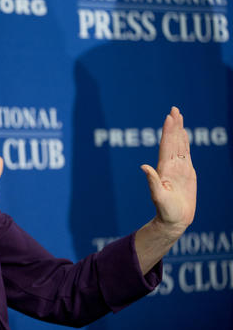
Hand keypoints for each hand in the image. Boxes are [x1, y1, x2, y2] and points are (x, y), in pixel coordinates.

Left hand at [141, 107, 196, 237]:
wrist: (174, 220)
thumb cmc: (166, 211)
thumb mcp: (158, 197)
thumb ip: (152, 182)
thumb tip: (143, 167)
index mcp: (164, 168)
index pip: (166, 145)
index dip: (168, 131)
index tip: (169, 117)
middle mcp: (170, 165)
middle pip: (173, 141)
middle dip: (174, 125)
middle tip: (174, 109)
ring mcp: (179, 167)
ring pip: (180, 144)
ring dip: (179, 130)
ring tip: (178, 115)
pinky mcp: (187, 172)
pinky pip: (186, 153)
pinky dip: (185, 142)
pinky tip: (184, 133)